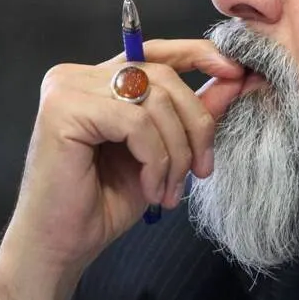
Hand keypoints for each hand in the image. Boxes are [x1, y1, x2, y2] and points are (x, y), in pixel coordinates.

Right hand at [0, 39, 244, 299]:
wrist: (60, 247)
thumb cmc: (104, 203)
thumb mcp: (164, 152)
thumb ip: (192, 113)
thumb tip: (238, 80)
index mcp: (99, 80)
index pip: (156, 52)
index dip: (199, 55)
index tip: (236, 74)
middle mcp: (78, 75)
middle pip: (162, 76)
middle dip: (195, 123)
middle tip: (202, 170)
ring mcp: (67, 88)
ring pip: (153, 101)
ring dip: (176, 152)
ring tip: (170, 190)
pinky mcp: (64, 109)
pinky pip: (135, 123)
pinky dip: (155, 159)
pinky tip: (151, 188)